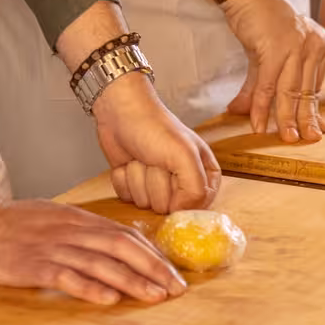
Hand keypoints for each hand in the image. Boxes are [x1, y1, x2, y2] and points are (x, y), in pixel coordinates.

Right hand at [0, 193, 185, 305]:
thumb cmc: (10, 223)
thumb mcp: (53, 217)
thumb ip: (82, 230)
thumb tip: (115, 242)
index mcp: (76, 219)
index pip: (124, 234)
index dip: (152, 253)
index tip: (172, 271)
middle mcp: (70, 230)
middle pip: (121, 247)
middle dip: (153, 268)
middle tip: (176, 287)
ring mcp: (52, 247)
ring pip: (101, 262)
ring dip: (132, 280)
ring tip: (154, 296)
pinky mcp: (33, 265)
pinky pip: (67, 276)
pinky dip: (90, 287)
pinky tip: (108, 299)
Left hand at [92, 71, 219, 212]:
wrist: (120, 111)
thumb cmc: (155, 127)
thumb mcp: (185, 155)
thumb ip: (195, 189)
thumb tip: (180, 213)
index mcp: (204, 173)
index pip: (200, 205)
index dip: (185, 197)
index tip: (175, 178)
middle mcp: (182, 182)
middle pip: (169, 208)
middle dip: (157, 183)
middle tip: (156, 160)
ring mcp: (156, 185)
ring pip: (146, 204)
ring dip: (139, 179)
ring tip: (142, 157)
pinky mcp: (134, 185)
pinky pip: (127, 199)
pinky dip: (124, 180)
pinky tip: (127, 162)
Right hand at [218, 0, 324, 142]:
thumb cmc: (259, 21)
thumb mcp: (269, 56)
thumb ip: (269, 88)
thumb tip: (264, 121)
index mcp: (322, 44)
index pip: (316, 84)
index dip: (313, 110)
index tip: (316, 131)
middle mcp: (314, 45)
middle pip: (307, 91)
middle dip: (305, 120)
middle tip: (304, 140)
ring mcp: (297, 46)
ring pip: (290, 91)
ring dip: (285, 118)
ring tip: (284, 138)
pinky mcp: (276, 49)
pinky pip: (268, 85)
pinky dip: (262, 107)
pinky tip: (258, 124)